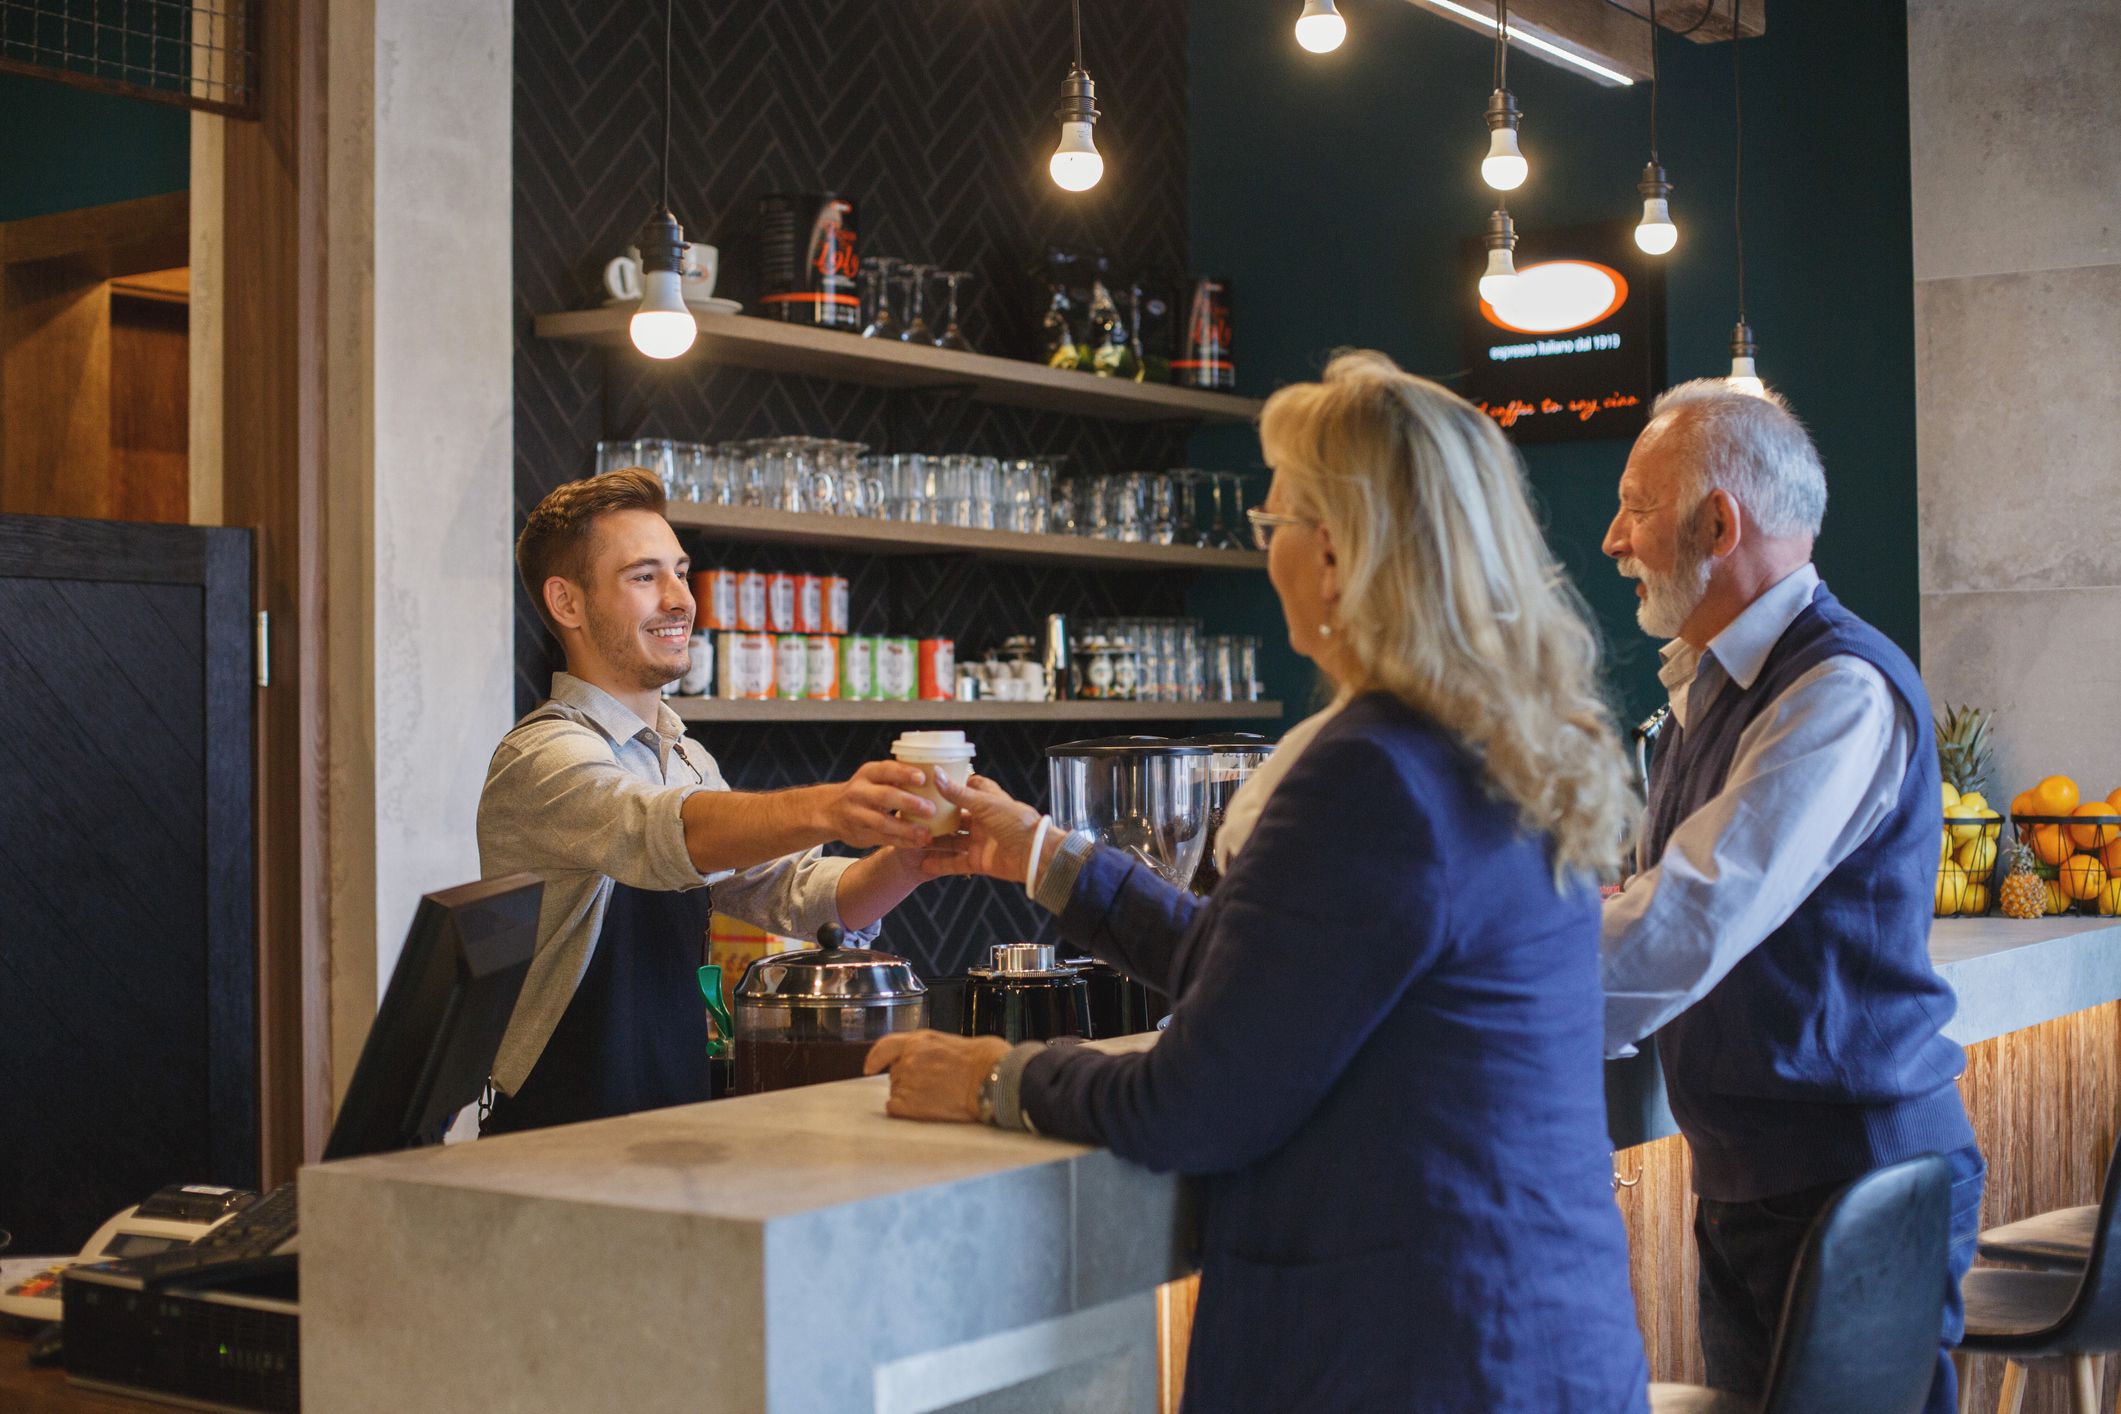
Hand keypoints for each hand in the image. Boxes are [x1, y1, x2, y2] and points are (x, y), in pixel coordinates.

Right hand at [823, 761, 936, 850]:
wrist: (831, 811)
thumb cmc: (867, 790)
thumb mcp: (876, 778)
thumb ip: (898, 777)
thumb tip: (938, 775)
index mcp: (868, 774)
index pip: (886, 770)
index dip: (904, 773)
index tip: (923, 778)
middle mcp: (859, 792)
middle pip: (884, 796)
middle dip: (908, 802)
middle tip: (931, 809)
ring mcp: (856, 814)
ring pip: (882, 822)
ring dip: (906, 829)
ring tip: (926, 834)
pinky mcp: (859, 834)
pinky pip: (882, 839)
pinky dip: (901, 842)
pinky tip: (918, 843)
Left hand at [865, 1030, 1010, 1121]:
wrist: (990, 1078)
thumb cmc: (981, 1060)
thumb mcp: (949, 1041)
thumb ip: (928, 1048)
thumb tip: (926, 1057)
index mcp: (918, 1041)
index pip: (885, 1047)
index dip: (875, 1058)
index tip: (869, 1067)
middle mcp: (909, 1060)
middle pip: (896, 1074)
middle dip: (910, 1080)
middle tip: (933, 1085)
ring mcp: (908, 1082)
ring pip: (897, 1092)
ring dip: (911, 1096)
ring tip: (936, 1096)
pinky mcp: (910, 1105)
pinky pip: (894, 1109)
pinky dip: (904, 1110)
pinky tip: (922, 1109)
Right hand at [912, 774, 1043, 884]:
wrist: (1034, 854)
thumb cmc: (1017, 823)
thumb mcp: (985, 803)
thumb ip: (958, 792)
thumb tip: (936, 774)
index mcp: (988, 802)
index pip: (969, 788)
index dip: (953, 785)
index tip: (933, 782)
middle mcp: (983, 821)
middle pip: (955, 818)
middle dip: (937, 817)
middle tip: (915, 814)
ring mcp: (980, 842)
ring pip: (952, 841)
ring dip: (935, 841)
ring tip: (913, 838)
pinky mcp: (978, 861)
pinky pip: (956, 863)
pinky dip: (940, 864)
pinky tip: (923, 862)